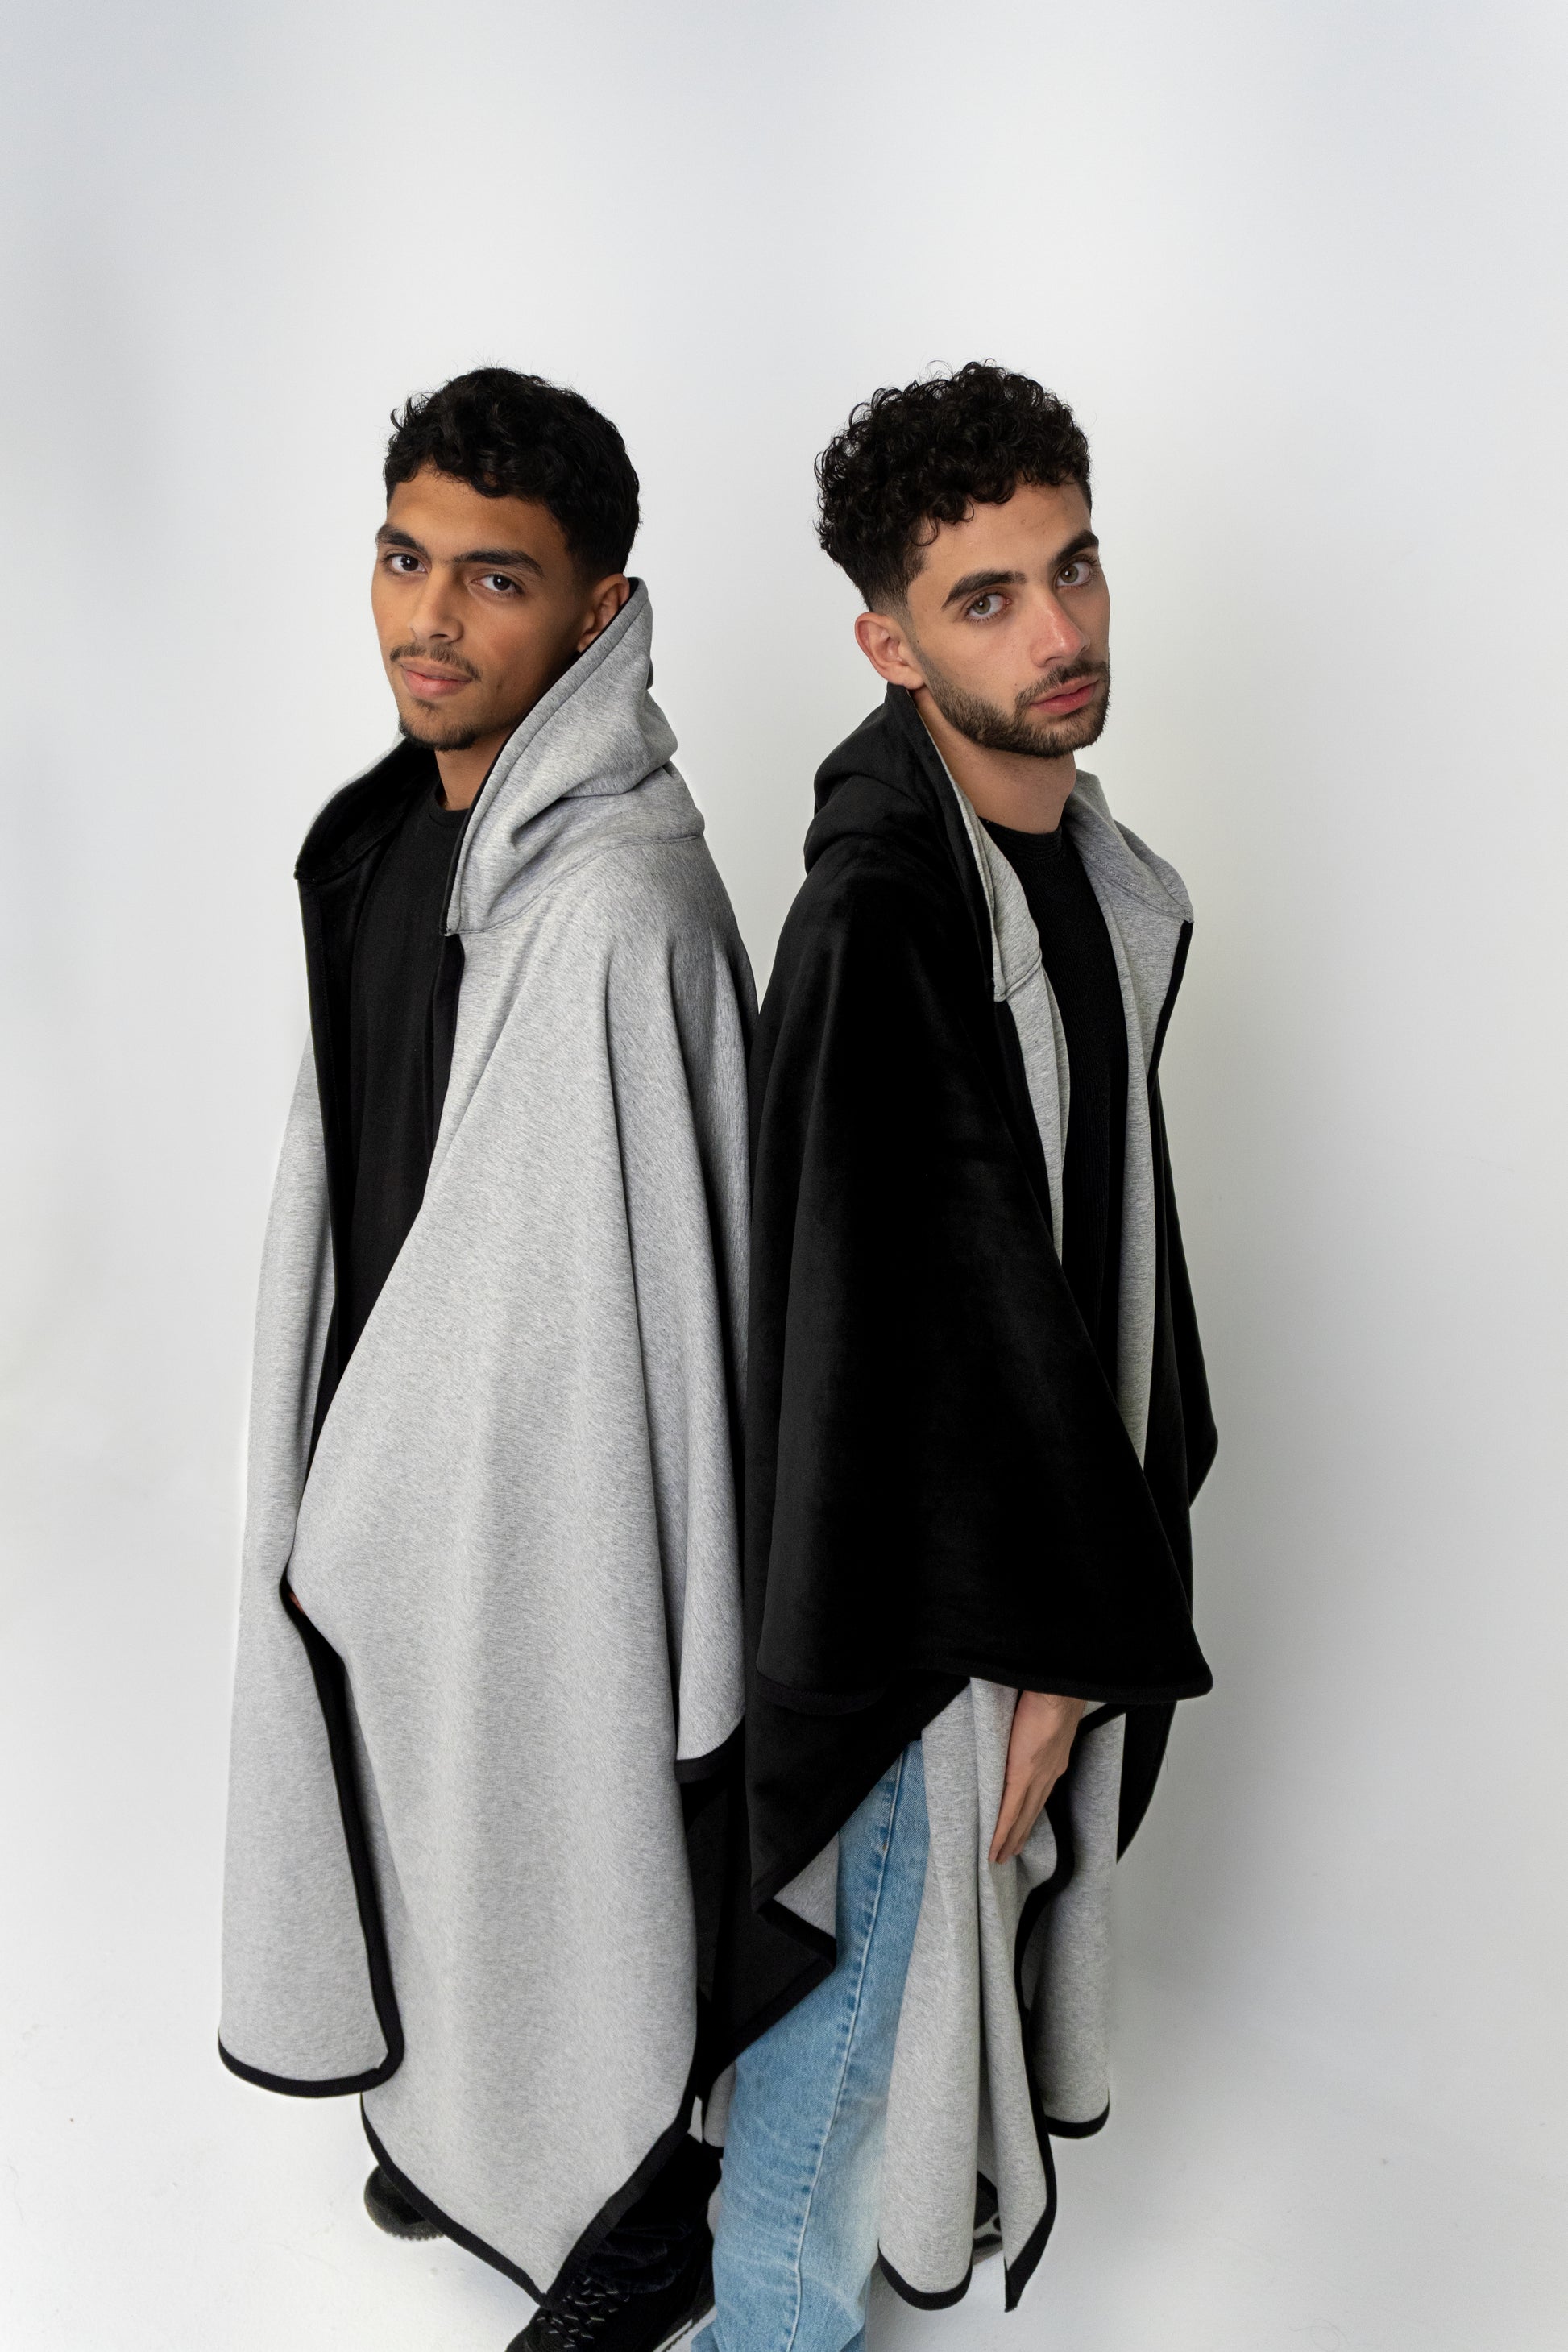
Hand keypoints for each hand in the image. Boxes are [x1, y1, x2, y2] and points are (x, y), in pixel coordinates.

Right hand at [989, 1691, 1085, 1864]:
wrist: (1057, 1689)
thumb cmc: (1051, 1694)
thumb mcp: (1047, 1718)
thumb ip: (1036, 1729)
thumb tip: (1026, 1729)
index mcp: (1055, 1761)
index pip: (1040, 1795)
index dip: (1030, 1814)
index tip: (1023, 1829)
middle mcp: (1049, 1774)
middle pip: (1032, 1812)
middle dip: (1021, 1834)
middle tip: (1010, 1854)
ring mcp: (1036, 1776)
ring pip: (1022, 1816)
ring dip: (1011, 1838)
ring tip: (1001, 1855)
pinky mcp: (1022, 1774)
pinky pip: (1009, 1810)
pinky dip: (1001, 1830)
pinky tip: (994, 1845)